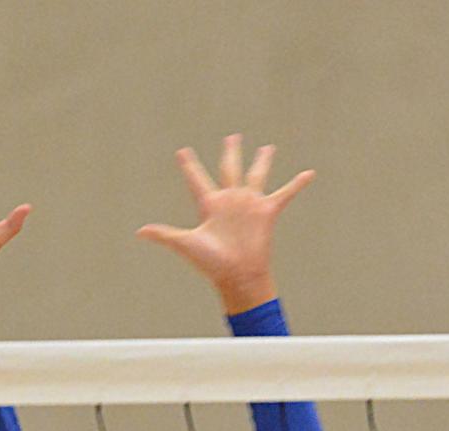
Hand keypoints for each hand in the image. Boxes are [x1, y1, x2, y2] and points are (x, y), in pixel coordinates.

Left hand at [136, 135, 313, 314]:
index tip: (182, 150)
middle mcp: (229, 201)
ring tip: (267, 147)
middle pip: (229, 169)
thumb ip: (164, 235)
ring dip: (262, 161)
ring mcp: (249, 204)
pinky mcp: (267, 211)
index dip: (189, 165)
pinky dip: (297, 184)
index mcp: (209, 205)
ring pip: (257, 175)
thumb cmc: (211, 263)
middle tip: (232, 137)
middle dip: (230, 152)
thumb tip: (139, 232)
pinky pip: (285, 194)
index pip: (196, 179)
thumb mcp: (186, 244)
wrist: (237, 274)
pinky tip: (310, 173)